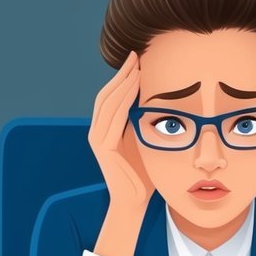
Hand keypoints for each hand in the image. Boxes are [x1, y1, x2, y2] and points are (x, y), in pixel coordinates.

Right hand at [88, 51, 152, 255]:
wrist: (135, 201)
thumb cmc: (144, 173)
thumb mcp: (144, 141)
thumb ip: (143, 123)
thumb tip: (158, 99)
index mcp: (106, 129)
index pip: (111, 96)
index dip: (122, 76)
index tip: (138, 59)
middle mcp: (97, 131)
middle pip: (106, 94)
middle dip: (121, 73)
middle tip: (136, 54)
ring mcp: (97, 139)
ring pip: (107, 102)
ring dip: (122, 82)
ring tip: (136, 65)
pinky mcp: (102, 148)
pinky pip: (111, 117)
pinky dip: (122, 99)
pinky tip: (134, 87)